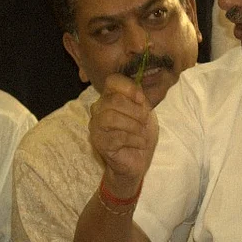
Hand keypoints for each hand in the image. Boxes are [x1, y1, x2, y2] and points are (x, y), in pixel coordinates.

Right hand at [89, 73, 157, 195]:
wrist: (137, 161)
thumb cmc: (139, 134)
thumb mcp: (145, 112)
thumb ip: (140, 98)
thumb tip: (138, 91)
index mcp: (110, 97)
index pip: (113, 81)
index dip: (129, 88)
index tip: (142, 100)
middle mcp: (99, 109)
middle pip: (114, 100)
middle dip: (136, 111)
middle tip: (145, 121)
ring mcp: (96, 126)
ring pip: (111, 118)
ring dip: (133, 125)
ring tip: (142, 133)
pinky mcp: (99, 143)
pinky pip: (116, 137)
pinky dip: (133, 139)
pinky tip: (140, 143)